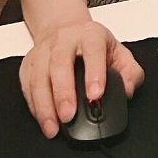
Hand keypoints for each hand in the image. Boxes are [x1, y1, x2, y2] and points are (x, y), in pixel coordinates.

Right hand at [19, 19, 144, 137]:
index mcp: (90, 35)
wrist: (67, 30)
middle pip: (60, 63)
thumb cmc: (94, 46)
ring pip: (39, 76)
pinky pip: (27, 85)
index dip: (94, 73)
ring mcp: (44, 51)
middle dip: (63, 93)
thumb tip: (127, 91)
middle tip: (69, 116)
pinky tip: (43, 119)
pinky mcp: (29, 64)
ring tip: (53, 127)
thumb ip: (130, 73)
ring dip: (45, 105)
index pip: (93, 51)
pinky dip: (34, 105)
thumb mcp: (119, 53)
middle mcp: (65, 40)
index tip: (95, 96)